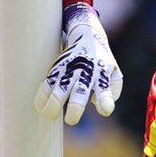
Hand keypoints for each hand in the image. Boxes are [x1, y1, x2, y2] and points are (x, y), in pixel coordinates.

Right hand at [34, 3, 122, 124]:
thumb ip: (114, 90)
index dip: (105, 101)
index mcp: (102, 75)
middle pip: (80, 91)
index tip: (105, 110)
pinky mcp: (57, 69)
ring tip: (51, 115)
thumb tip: (103, 106)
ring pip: (59, 89)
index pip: (106, 89)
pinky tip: (41, 107)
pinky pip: (46, 84)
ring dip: (53, 104)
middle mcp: (86, 73)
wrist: (87, 36)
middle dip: (75, 107)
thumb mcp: (114, 72)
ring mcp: (70, 71)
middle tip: (71, 120)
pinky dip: (42, 96)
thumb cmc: (102, 62)